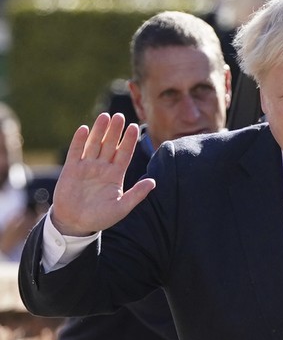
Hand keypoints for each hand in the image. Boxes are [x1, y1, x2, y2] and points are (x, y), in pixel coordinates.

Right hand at [51, 113, 155, 235]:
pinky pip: (76, 152)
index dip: (129, 141)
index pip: (125, 154)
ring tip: (105, 116)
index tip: (135, 127)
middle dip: (115, 131)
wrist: (76, 224)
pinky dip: (79, 141)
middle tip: (120, 116)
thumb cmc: (101, 217)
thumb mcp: (122, 207)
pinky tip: (85, 129)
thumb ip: (137, 194)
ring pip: (94, 144)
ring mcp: (87, 167)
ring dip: (99, 131)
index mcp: (116, 175)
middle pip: (110, 145)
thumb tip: (153, 182)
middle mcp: (102, 167)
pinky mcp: (71, 169)